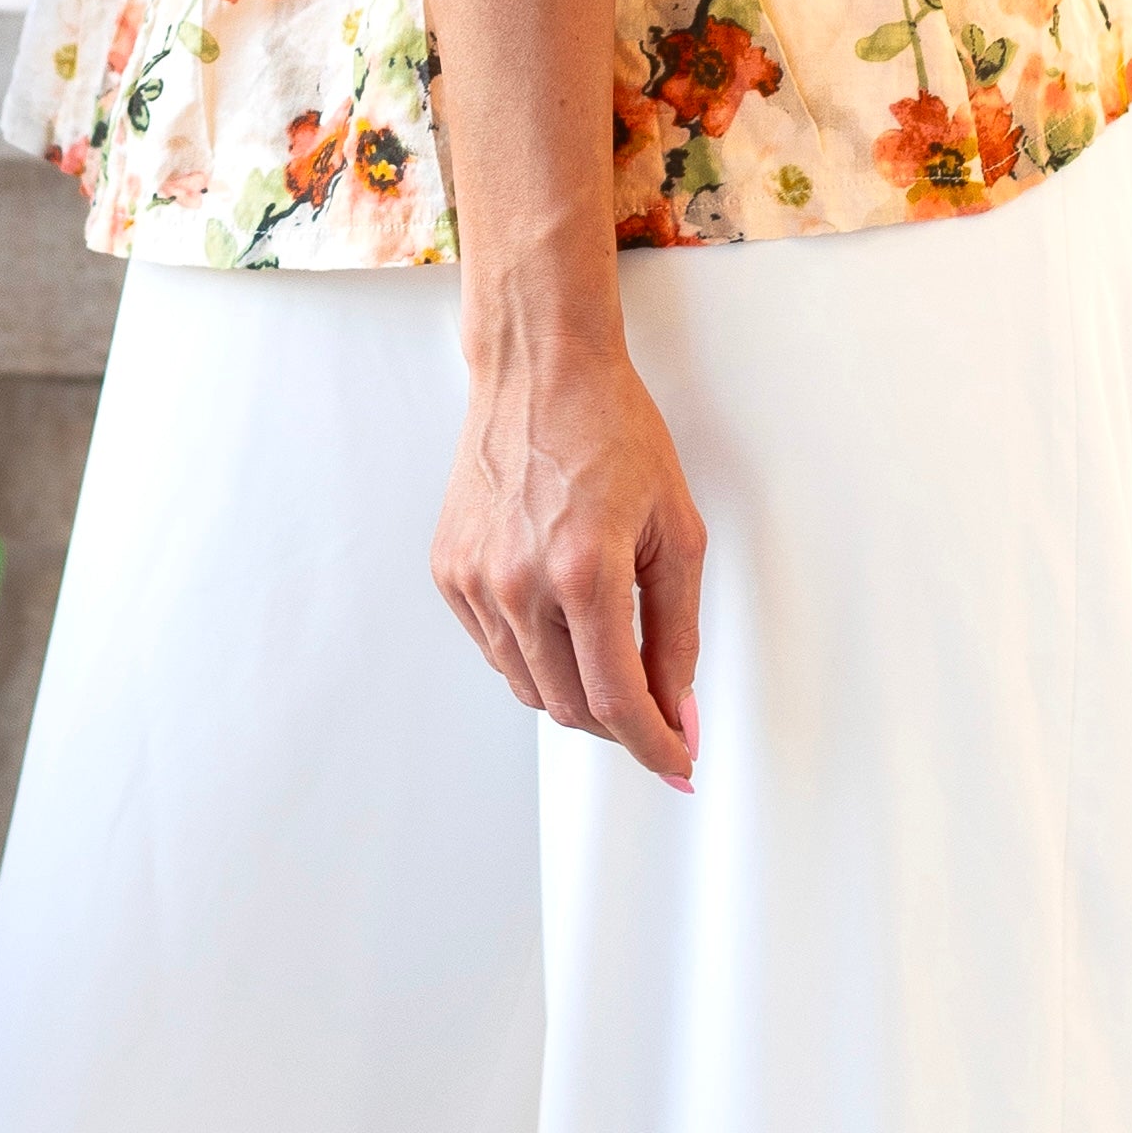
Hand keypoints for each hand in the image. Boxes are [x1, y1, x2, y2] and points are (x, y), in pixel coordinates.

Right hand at [431, 328, 705, 789]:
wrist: (540, 369)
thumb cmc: (613, 430)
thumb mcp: (677, 530)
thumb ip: (679, 632)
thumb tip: (680, 710)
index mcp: (585, 571)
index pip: (618, 701)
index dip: (655, 745)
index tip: (678, 763)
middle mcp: (520, 583)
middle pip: (572, 708)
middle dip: (622, 720)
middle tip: (656, 704)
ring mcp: (477, 579)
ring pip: (530, 687)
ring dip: (576, 691)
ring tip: (608, 645)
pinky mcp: (450, 571)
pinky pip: (496, 650)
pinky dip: (534, 654)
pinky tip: (560, 613)